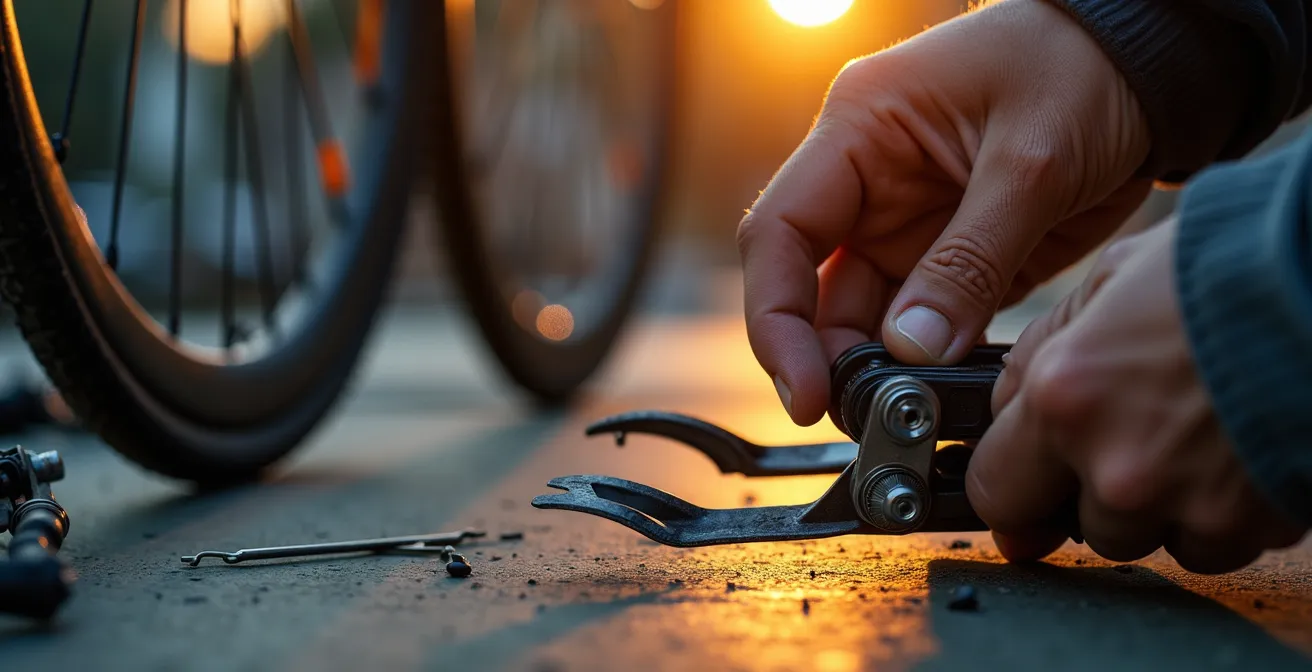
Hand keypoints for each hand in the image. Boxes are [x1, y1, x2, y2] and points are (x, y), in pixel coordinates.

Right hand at [738, 0, 1151, 424]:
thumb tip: (913, 352)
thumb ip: (971, 260)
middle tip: (871, 418)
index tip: (805, 390)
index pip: (780, 234)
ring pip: (866, 317)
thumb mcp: (1032, 159)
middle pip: (813, 289)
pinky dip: (931, 364)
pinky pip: (924, 324)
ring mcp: (908, 225)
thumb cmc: (1081, 64)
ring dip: (881, 371)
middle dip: (831, 360)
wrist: (1150, 59)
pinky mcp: (953, 259)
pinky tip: (947, 394)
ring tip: (912, 416)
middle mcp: (868, 185)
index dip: (776, 319)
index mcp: (859, 133)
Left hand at [968, 217, 1307, 572]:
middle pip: (1073, 523)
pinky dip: (1214, 512)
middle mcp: (1119, 467)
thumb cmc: (1223, 265)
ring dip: (1154, 502)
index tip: (1026, 471)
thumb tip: (1000, 413)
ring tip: (1188, 431)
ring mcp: (1188, 505)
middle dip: (1088, 486)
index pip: (995, 491)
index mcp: (1065, 400)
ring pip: (1142, 537)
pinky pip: (1208, 545)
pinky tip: (1230, 452)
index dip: (1012, 479)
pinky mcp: (1251, 526)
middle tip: (1131, 426)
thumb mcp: (1104, 284)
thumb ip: (1039, 356)